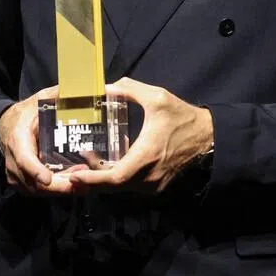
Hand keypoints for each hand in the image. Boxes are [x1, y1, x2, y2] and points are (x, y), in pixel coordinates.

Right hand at [0, 84, 84, 194]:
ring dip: (60, 190)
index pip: (24, 159)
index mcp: (18, 140)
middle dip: (59, 186)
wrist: (4, 125)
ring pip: (36, 190)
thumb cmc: (25, 113)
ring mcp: (15, 174)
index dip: (35, 170)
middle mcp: (14, 161)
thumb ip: (58, 95)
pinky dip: (54, 191)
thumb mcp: (39, 100)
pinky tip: (74, 185)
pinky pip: (37, 191)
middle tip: (83, 185)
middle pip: (34, 182)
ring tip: (84, 185)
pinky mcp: (20, 182)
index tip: (48, 179)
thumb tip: (82, 88)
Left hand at [68, 77, 213, 193]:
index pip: (114, 177)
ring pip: (119, 189)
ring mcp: (152, 186)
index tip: (73, 177)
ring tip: (78, 172)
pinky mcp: (155, 187)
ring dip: (99, 182)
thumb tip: (104, 87)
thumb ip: (129, 89)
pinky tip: (101, 169)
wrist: (208, 138)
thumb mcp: (157, 97)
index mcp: (146, 157)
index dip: (92, 179)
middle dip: (87, 183)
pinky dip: (113, 180)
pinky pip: (129, 186)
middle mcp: (147, 178)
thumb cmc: (183, 117)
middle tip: (67, 177)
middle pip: (111, 188)